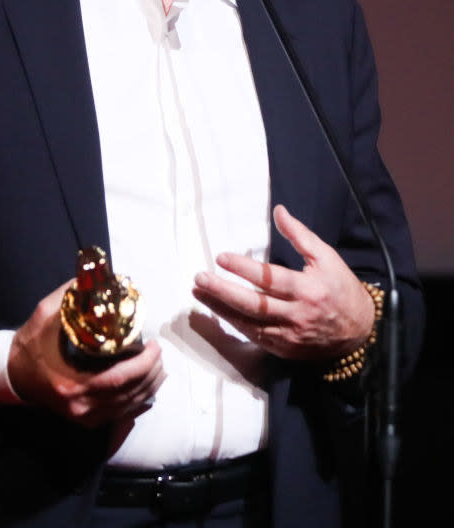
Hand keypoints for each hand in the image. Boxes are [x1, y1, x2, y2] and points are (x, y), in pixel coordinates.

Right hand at [7, 282, 165, 427]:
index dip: (144, 363)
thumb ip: (71, 296)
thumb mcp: (45, 315)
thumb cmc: (30, 344)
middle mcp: (82, 406)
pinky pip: (122, 416)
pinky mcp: (87, 421)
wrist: (14, 375)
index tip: (154, 345)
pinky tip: (149, 387)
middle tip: (159, 351)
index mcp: (73, 382)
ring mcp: (85, 418)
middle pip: (130, 393)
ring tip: (159, 365)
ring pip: (130, 406)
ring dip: (150, 386)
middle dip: (152, 372)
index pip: (119, 378)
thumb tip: (98, 278)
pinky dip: (140, 402)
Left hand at [192, 205, 374, 361]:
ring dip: (221, 309)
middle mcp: (296, 315)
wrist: (361, 333)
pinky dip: (234, 324)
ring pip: (249, 324)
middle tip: (199, 279)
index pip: (270, 279)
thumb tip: (278, 210)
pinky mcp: (284, 349)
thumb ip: (300, 235)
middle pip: (253, 305)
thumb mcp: (327, 256)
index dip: (244, 268)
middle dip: (223, 292)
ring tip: (198, 294)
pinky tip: (218, 311)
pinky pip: (255, 337)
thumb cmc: (341, 288)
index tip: (221, 257)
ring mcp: (289, 336)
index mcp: (308, 290)